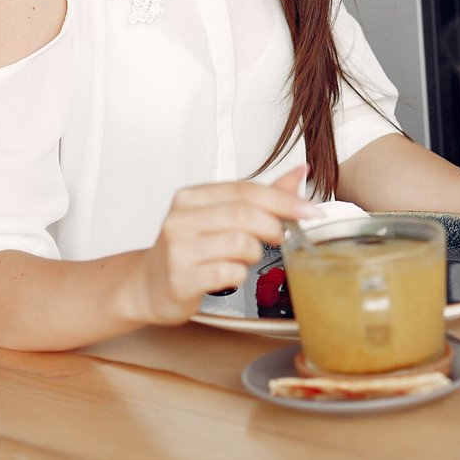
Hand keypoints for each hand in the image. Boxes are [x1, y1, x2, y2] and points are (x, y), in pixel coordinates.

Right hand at [137, 165, 322, 324]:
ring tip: (244, 258)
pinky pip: (228, 273)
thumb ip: (261, 197)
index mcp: (192, 197)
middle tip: (280, 237)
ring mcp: (178, 249)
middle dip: (274, 226)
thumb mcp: (219, 217)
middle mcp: (181, 219)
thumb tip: (300, 173)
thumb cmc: (189, 250)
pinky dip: (239, 275)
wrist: (148, 285)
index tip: (310, 210)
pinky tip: (230, 275)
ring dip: (254, 254)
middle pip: (244, 214)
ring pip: (240, 244)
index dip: (283, 200)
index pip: (246, 190)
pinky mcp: (181, 278)